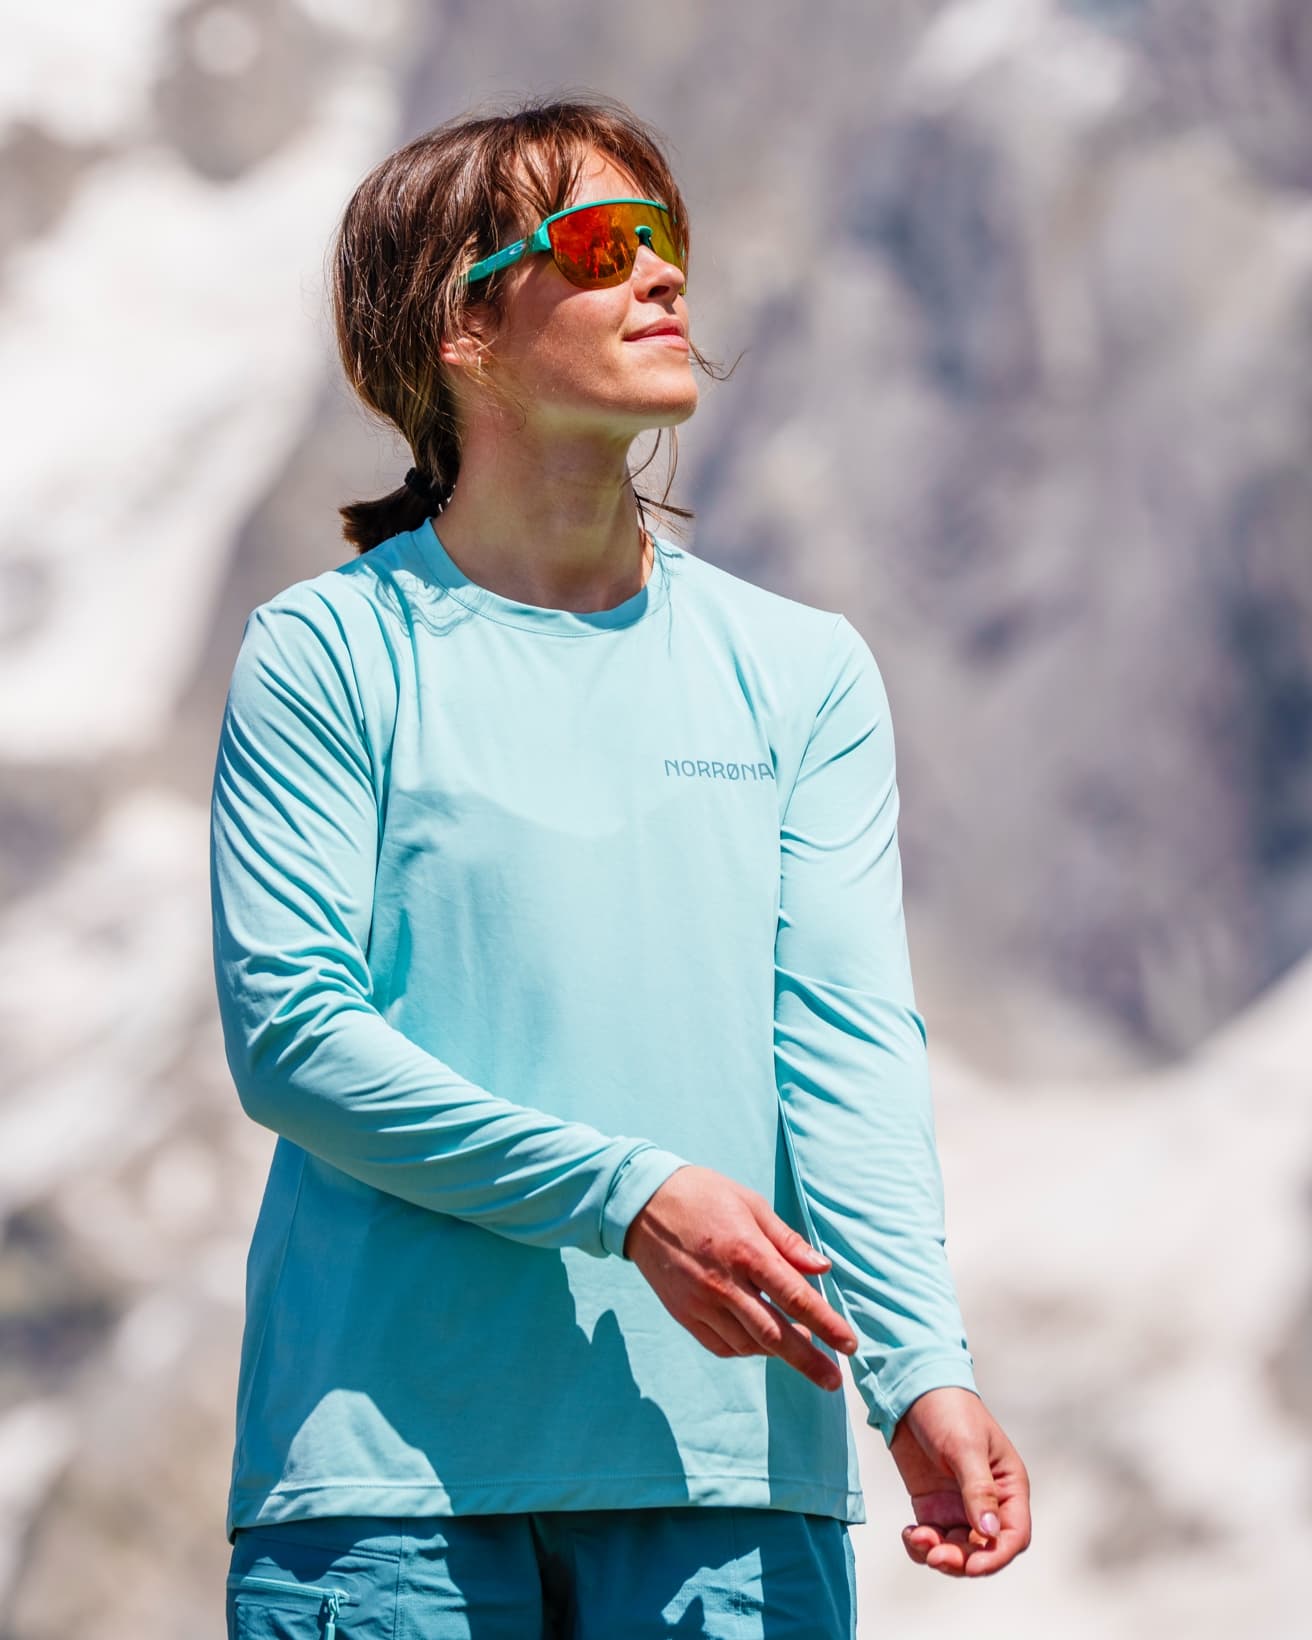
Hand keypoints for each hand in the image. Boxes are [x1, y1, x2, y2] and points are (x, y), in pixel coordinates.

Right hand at [623, 1164, 859, 1390]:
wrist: (642, 1203)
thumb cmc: (703, 1195)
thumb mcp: (750, 1204)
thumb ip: (788, 1241)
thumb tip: (823, 1269)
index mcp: (746, 1250)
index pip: (795, 1296)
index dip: (826, 1323)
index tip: (849, 1344)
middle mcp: (724, 1283)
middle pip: (774, 1334)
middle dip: (809, 1361)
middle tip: (834, 1380)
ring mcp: (700, 1302)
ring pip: (749, 1344)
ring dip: (779, 1354)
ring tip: (802, 1351)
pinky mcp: (683, 1314)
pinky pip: (722, 1346)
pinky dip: (747, 1351)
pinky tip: (762, 1345)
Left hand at [890, 1386, 1030, 1577]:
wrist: (911, 1389)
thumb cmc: (949, 1410)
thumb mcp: (965, 1447)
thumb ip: (978, 1490)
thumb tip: (988, 1534)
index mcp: (1008, 1486)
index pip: (1013, 1535)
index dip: (996, 1557)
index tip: (972, 1566)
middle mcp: (988, 1502)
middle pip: (982, 1550)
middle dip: (961, 1559)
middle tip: (934, 1555)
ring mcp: (959, 1505)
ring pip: (957, 1550)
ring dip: (939, 1554)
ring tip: (917, 1539)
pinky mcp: (932, 1505)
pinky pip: (932, 1539)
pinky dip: (921, 1545)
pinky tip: (909, 1534)